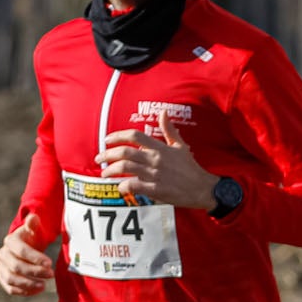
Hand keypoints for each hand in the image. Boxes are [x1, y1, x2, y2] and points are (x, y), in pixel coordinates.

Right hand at [0, 225, 58, 295]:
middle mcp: (2, 254)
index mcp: (10, 241)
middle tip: (51, 274)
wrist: (28, 247)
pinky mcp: (3, 279)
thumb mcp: (35, 229)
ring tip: (44, 286)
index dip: (35, 258)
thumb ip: (34, 224)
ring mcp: (1, 267)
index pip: (21, 251)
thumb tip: (33, 218)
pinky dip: (23, 292)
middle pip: (16, 266)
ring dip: (27, 284)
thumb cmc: (33, 237)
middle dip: (34, 272)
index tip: (50, 263)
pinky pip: (10, 288)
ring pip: (11, 279)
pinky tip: (37, 290)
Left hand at [99, 117, 218, 208]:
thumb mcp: (180, 146)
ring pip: (125, 168)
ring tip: (104, 173)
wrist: (202, 188)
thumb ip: (169, 130)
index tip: (107, 140)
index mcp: (160, 148)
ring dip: (110, 170)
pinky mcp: (156, 189)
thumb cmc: (190, 168)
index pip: (134, 136)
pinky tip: (120, 187)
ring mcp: (155, 174)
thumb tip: (163, 113)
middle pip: (124, 152)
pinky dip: (123, 186)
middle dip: (107, 154)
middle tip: (99, 158)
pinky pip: (133, 185)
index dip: (117, 136)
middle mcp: (155, 159)